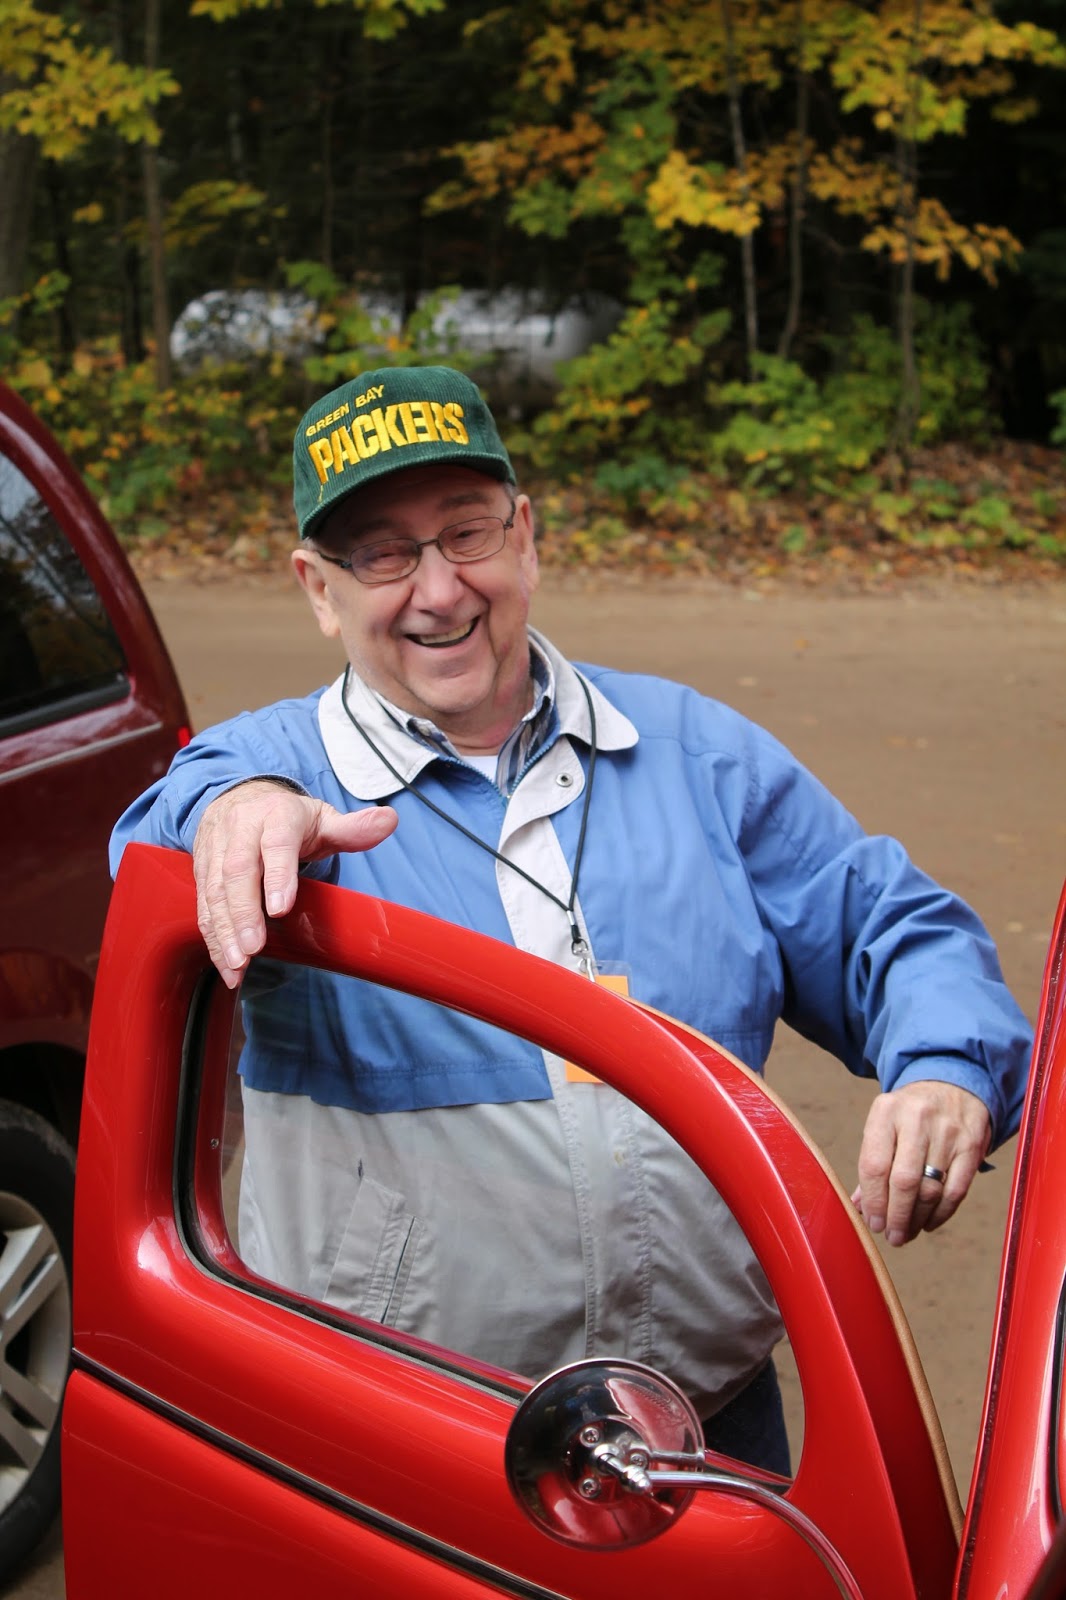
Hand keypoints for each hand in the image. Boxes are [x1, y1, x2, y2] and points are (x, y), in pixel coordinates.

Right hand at [193, 780, 397, 987]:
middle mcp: (241, 829)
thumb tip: (388, 820)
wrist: (240, 798)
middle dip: (242, 913)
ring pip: (215, 889)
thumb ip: (353, 828)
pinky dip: (212, 935)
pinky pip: (203, 903)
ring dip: (224, 930)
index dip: (277, 875)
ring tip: (237, 964)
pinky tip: (226, 962)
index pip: (276, 844)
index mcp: (276, 815)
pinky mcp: (201, 868)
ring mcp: (217, 848)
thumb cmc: (287, 818)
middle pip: (237, 870)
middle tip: (252, 948)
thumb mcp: (323, 818)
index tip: (280, 909)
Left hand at [851, 1080, 991, 1246]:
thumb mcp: (884, 1124)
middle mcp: (917, 1118)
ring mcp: (947, 1131)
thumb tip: (861, 1207)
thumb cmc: (910, 1113)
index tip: (873, 1223)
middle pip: (904, 1181)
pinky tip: (929, 1222)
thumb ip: (873, 1163)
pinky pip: (956, 1191)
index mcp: (886, 1111)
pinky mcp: (972, 1145)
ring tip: (908, 1233)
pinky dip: (941, 1214)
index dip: (873, 1201)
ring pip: (930, 1189)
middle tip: (892, 1236)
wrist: (953, 1082)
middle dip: (896, 1217)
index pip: (874, 1165)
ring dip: (917, 1219)